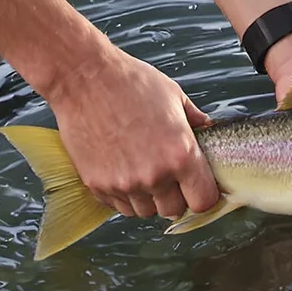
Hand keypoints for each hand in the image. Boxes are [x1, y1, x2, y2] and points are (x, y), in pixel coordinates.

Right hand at [46, 45, 217, 221]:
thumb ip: (195, 120)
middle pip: (174, 210)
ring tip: (142, 167)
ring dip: (148, 197)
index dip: (202, 194)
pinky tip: (122, 168)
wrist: (84, 79)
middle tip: (168, 173)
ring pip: (146, 211)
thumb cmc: (129, 82)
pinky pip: (119, 205)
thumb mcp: (174, 96)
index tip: (197, 185)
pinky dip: (124, 194)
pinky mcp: (98, 185)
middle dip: (175, 195)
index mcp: (180, 154)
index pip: (203, 201)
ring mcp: (124, 184)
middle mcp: (154, 175)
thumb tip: (207, 130)